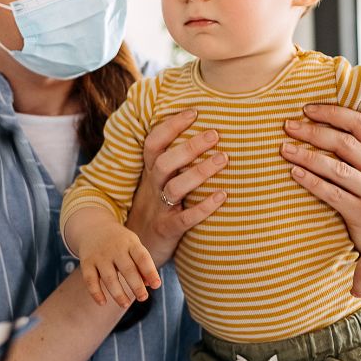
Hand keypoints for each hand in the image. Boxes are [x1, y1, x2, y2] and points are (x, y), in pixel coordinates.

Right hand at [78, 221, 160, 307]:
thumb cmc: (120, 242)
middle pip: (127, 269)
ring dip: (118, 293)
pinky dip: (96, 293)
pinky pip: (90, 280)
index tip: (156, 286)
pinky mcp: (86, 263)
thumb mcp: (133, 246)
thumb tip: (149, 284)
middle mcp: (115, 248)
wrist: (93, 227)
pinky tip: (102, 303)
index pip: (142, 258)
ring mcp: (99, 256)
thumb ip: (142, 264)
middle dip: (136, 286)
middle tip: (143, 298)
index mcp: (130, 243)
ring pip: (109, 277)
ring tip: (125, 304)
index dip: (150, 272)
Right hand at [129, 109, 226, 265]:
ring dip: (199, 172)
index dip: (171, 126)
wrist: (136, 248)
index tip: (194, 111)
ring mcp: (159, 209)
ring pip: (174, 188)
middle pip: (164, 162)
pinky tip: (223, 196)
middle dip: (189, 147)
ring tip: (223, 159)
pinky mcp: (167, 230)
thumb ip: (171, 162)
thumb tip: (202, 131)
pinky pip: (185, 219)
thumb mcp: (156, 184)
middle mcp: (152, 188)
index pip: (153, 144)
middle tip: (215, 134)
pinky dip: (204, 207)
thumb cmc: (155, 209)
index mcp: (150, 173)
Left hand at [281, 104, 360, 250]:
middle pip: (345, 144)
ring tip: (284, 148)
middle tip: (287, 126)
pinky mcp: (360, 212)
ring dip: (307, 156)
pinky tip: (293, 173)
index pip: (360, 124)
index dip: (333, 113)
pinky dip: (311, 181)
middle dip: (314, 132)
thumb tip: (315, 122)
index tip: (306, 109)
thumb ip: (353, 150)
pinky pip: (332, 193)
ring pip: (337, 168)